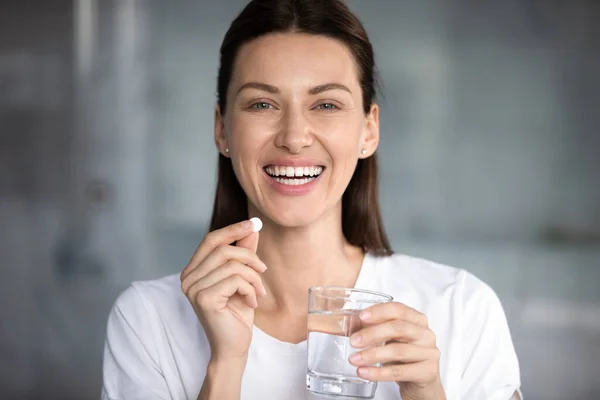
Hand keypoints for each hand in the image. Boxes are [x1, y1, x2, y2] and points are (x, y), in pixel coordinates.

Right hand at [180, 219, 266, 361]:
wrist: (233, 346)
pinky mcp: (204, 299)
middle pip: (223, 249)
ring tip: (258, 293)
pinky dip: (250, 289)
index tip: (253, 224)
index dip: (232, 230)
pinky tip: (251, 303)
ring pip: (232, 265)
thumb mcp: (243, 277)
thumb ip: (243, 252)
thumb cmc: (237, 313)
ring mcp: (193, 288)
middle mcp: (188, 278)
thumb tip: (252, 227)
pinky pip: (235, 280)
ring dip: (253, 278)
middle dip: (250, 257)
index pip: (211, 240)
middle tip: (263, 271)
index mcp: (193, 270)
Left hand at [348, 302, 445, 399]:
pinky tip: (364, 372)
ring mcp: (429, 353)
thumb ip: (372, 328)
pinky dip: (378, 373)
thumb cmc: (404, 356)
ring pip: (398, 351)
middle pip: (398, 328)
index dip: (379, 312)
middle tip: (353, 341)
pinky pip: (399, 371)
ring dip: (372, 354)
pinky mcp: (428, 372)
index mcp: (417, 319)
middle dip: (372, 334)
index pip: (398, 309)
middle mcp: (426, 334)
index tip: (361, 317)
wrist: (420, 383)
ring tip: (354, 359)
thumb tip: (350, 322)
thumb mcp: (389, 339)